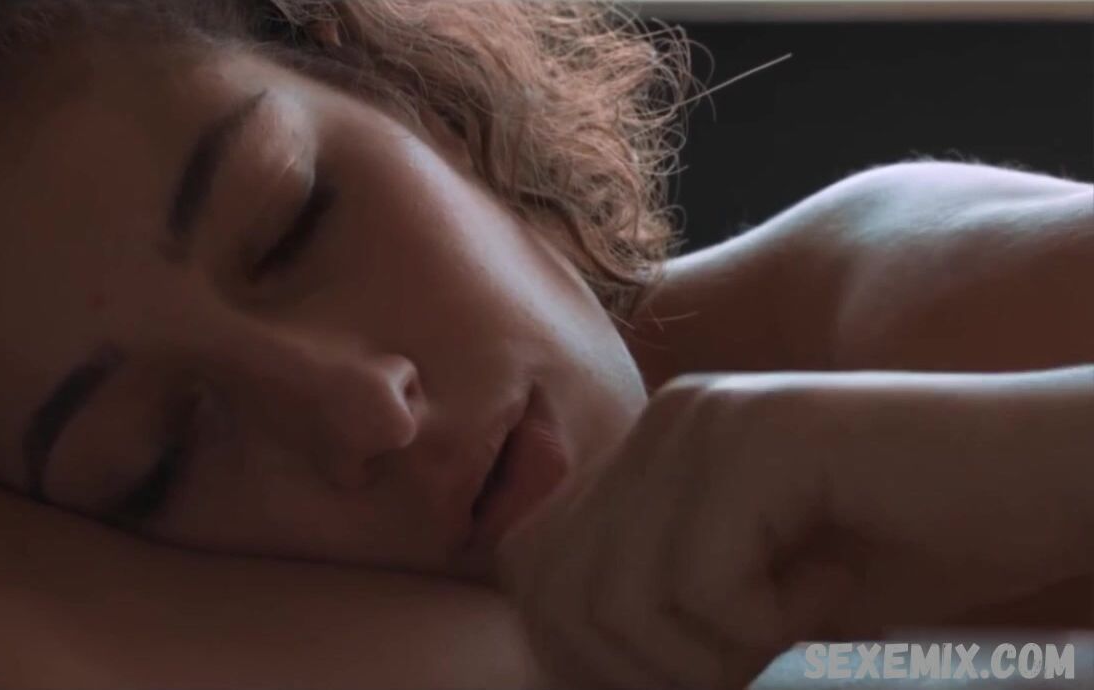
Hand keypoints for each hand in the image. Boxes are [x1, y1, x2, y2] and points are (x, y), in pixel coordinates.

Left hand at [496, 369, 1093, 688]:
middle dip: (647, 667)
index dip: (586, 652)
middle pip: (562, 593)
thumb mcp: (754, 598)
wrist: (1041, 480)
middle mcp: (662, 423)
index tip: (692, 671)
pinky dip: (768, 625)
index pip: (532, 568)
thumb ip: (658, 608)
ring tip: (797, 623)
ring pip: (624, 597)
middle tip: (750, 658)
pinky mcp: (761, 436)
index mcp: (649, 453)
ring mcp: (706, 420)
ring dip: (712, 652)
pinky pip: (704, 582)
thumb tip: (563, 665)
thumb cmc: (907, 550)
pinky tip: (833, 586)